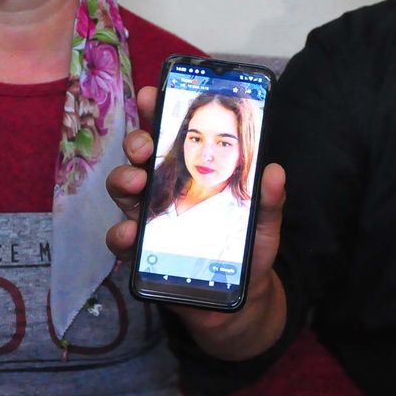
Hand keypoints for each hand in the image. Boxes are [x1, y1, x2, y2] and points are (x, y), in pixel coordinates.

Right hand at [106, 85, 288, 359]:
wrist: (240, 301)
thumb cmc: (248, 251)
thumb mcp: (264, 222)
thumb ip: (269, 199)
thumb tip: (275, 171)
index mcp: (190, 172)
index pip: (169, 135)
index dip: (155, 111)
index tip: (151, 94)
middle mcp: (164, 190)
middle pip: (139, 157)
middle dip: (136, 144)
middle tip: (145, 147)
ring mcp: (148, 220)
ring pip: (123, 191)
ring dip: (123, 181)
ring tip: (136, 183)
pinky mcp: (141, 254)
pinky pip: (122, 240)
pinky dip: (121, 234)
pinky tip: (130, 234)